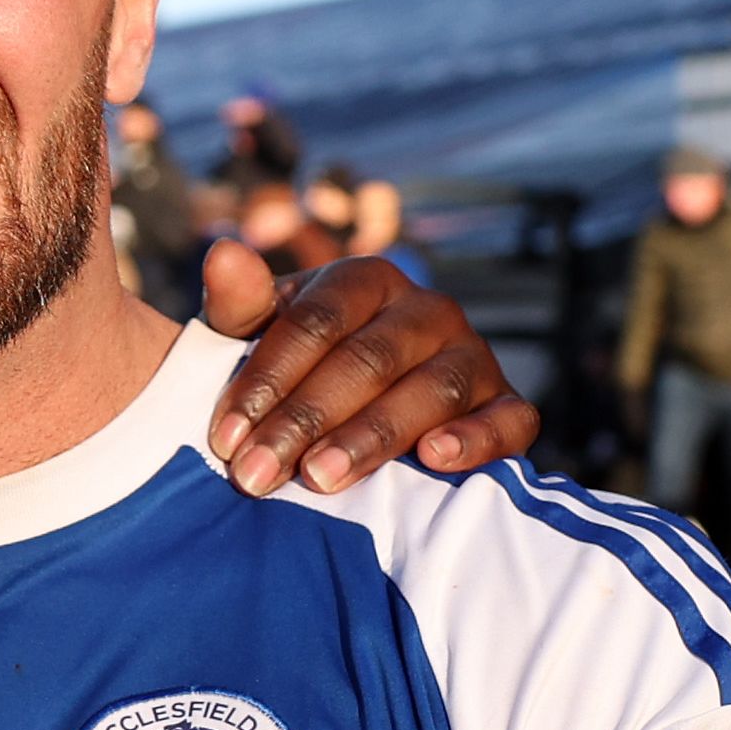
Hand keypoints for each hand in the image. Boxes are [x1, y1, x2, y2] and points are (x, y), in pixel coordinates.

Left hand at [198, 240, 541, 495]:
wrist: (364, 413)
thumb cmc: (300, 371)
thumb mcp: (257, 340)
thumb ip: (239, 306)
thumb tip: (223, 252)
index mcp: (366, 279)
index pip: (316, 320)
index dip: (267, 378)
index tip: (225, 437)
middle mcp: (427, 309)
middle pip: (368, 360)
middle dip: (305, 419)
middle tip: (256, 474)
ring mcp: (472, 355)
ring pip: (431, 390)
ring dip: (373, 436)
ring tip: (320, 477)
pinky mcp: (507, 405)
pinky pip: (507, 419)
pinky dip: (475, 438)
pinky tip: (433, 459)